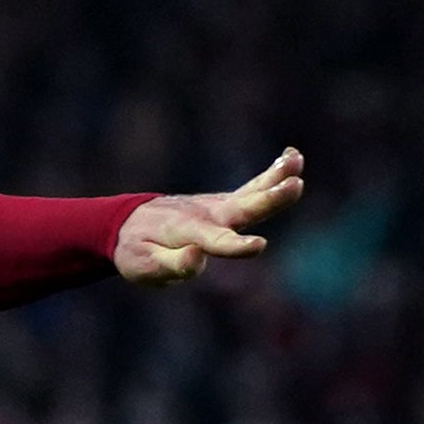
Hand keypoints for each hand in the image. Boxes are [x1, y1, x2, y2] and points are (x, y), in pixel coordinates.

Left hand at [116, 147, 304, 284]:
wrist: (127, 222)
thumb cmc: (136, 249)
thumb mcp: (144, 266)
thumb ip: (172, 264)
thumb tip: (197, 258)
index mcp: (187, 232)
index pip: (216, 241)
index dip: (236, 245)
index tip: (259, 245)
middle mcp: (207, 214)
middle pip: (244, 207)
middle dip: (270, 198)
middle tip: (295, 184)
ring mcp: (218, 205)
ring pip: (252, 191)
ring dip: (276, 176)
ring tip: (296, 160)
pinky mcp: (226, 202)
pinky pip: (253, 187)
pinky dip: (272, 173)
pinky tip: (293, 157)